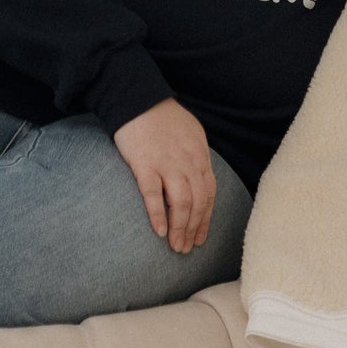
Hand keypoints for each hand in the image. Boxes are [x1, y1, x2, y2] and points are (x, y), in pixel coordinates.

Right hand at [112, 97, 216, 253]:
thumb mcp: (190, 134)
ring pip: (180, 203)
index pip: (209, 194)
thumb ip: (196, 157)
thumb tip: (198, 180)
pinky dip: (159, 214)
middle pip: (197, 203)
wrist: (137, 98)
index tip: (200, 237)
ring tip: (175, 246)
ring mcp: (167, 164)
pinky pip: (154, 194)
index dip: (206, 219)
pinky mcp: (145, 164)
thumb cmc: (162, 117)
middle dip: (194, 229)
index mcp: (200, 156)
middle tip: (186, 249)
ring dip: (180, 228)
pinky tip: (160, 231)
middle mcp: (188, 162)